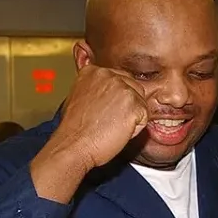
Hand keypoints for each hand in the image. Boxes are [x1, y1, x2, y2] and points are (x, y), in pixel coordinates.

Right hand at [31, 65, 148, 201]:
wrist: (73, 145)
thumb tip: (103, 87)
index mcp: (94, 72)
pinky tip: (117, 132)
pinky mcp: (134, 105)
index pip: (120, 79)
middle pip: (134, 88)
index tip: (105, 110)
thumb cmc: (74, 129)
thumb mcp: (77, 97)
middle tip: (108, 121)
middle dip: (127, 105)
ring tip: (110, 126)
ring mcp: (123, 89)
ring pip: (140, 102)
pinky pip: (144, 118)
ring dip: (131, 117)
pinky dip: (135, 129)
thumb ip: (93, 87)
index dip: (116, 98)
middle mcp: (109, 75)